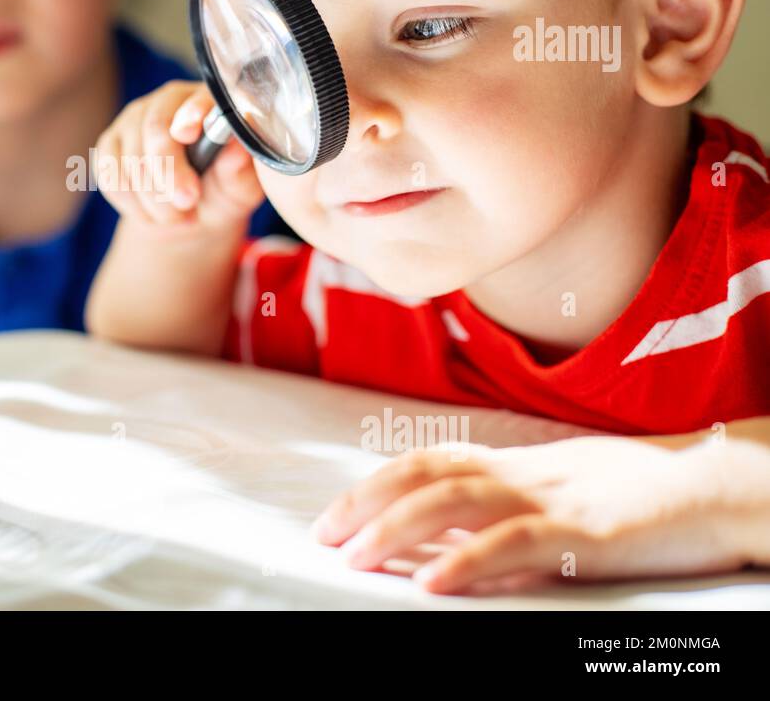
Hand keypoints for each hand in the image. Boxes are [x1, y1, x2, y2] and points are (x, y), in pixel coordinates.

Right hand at [94, 80, 263, 229]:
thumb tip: (236, 150)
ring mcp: (133, 120)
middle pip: (155, 129)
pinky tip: (153, 214)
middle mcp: (167, 101)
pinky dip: (132, 204)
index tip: (187, 135)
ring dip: (154, 199)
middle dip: (169, 172)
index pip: (196, 99)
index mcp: (207, 101)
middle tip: (187, 203)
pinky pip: (110, 175)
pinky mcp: (109, 143)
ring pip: (131, 158)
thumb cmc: (222, 190)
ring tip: (179, 217)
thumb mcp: (239, 186)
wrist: (189, 211)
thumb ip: (239, 169)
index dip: (191, 114)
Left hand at [313, 435, 759, 595]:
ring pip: (454, 502)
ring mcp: (551, 497)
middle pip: (426, 474)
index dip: (375, 484)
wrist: (717, 485)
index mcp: (516, 462)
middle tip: (326, 537)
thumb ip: (508, 506)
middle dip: (368, 503)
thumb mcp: (562, 490)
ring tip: (356, 558)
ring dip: (397, 529)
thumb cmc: (639, 494)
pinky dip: (466, 561)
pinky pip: (513, 543)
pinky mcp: (584, 531)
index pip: (428, 461)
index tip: (335, 515)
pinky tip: (431, 583)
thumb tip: (451, 536)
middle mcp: (523, 472)